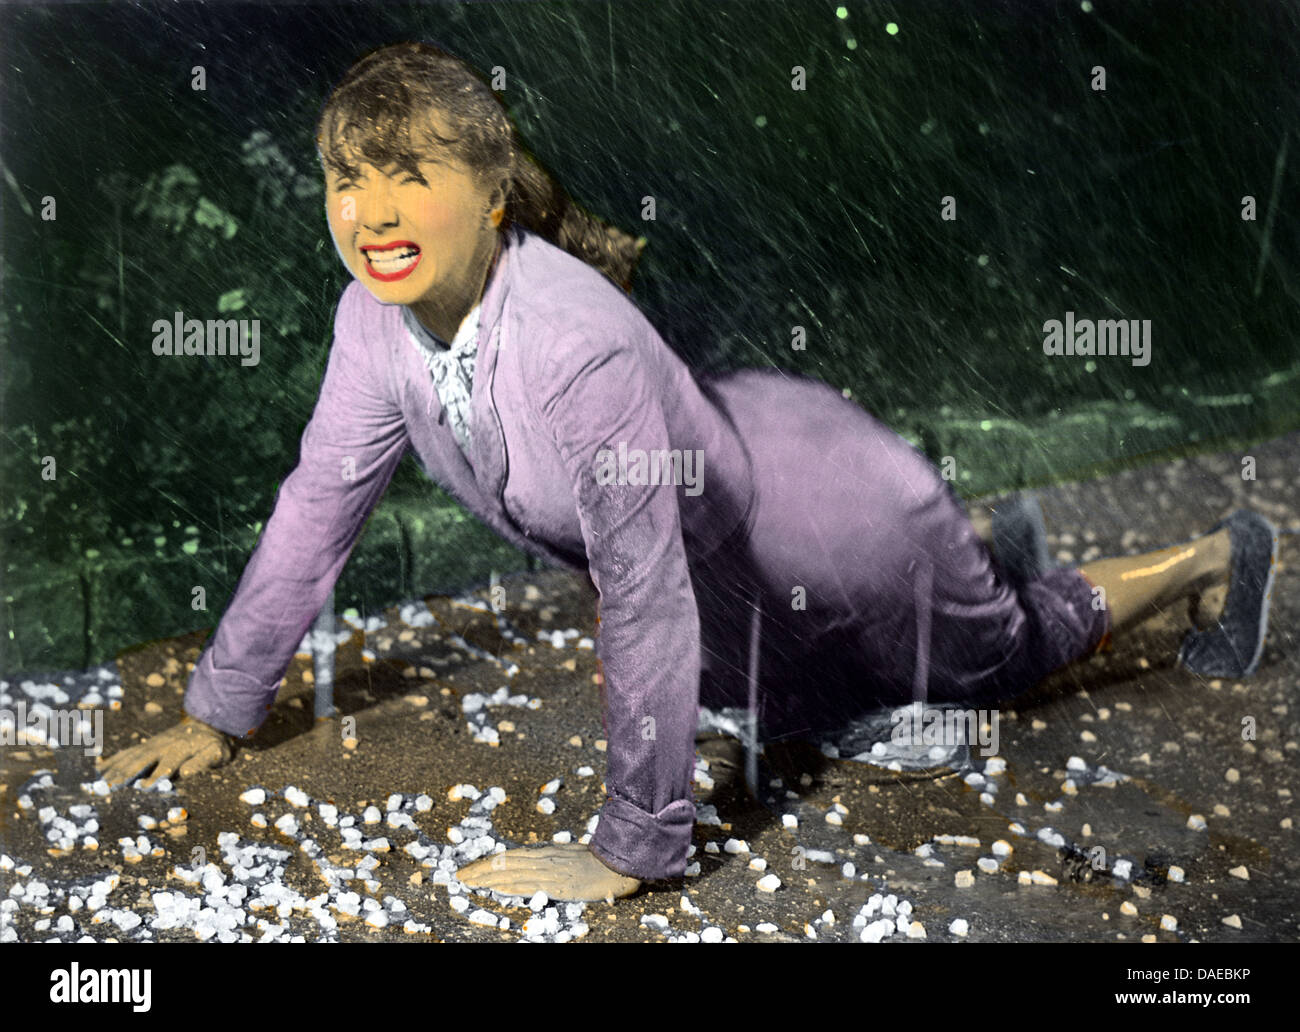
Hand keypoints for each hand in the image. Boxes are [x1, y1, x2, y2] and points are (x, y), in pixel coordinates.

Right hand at [95, 714, 235, 788]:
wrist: (209, 723)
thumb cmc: (214, 744)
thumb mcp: (217, 752)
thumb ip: (203, 761)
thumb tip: (186, 773)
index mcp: (181, 749)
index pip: (167, 764)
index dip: (156, 776)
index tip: (143, 788)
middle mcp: (163, 746)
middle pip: (142, 760)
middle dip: (126, 773)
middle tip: (110, 787)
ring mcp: (153, 744)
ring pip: (131, 756)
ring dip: (115, 768)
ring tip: (99, 782)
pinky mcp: (147, 744)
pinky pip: (128, 752)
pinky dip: (113, 760)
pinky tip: (99, 768)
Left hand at [456, 842, 640, 901]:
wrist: (621, 864)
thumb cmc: (600, 861)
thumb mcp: (571, 856)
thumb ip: (551, 860)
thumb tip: (533, 865)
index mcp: (547, 851)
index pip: (509, 856)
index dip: (487, 862)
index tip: (469, 868)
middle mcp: (544, 858)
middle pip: (504, 862)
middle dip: (478, 869)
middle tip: (457, 876)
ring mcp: (550, 871)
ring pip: (510, 872)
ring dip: (485, 877)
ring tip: (466, 882)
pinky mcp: (558, 884)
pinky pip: (528, 885)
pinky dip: (507, 886)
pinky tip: (493, 889)